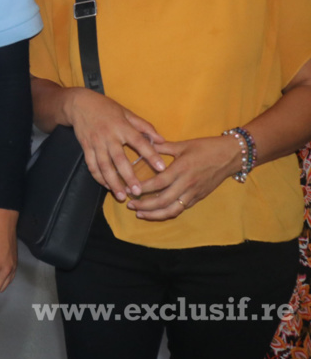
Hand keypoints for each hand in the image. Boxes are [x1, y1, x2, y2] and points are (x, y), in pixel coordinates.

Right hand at [66, 88, 166, 200]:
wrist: (79, 103)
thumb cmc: (106, 107)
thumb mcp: (126, 112)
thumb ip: (144, 127)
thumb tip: (161, 140)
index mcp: (122, 126)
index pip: (139, 142)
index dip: (151, 155)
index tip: (161, 168)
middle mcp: (109, 136)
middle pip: (119, 159)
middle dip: (128, 177)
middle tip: (137, 191)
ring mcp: (96, 143)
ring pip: (103, 166)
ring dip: (112, 182)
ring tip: (121, 196)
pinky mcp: (86, 147)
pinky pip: (91, 165)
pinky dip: (98, 177)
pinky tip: (106, 186)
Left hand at [126, 135, 242, 220]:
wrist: (231, 156)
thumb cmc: (206, 147)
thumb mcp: (183, 145)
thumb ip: (163, 147)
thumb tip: (144, 143)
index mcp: (181, 169)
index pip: (157, 183)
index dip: (141, 189)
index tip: (128, 190)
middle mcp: (186, 184)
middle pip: (162, 201)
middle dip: (144, 206)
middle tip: (130, 205)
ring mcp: (193, 193)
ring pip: (172, 210)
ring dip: (155, 214)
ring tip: (140, 214)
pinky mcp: (199, 198)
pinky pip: (181, 209)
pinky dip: (168, 213)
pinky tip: (157, 212)